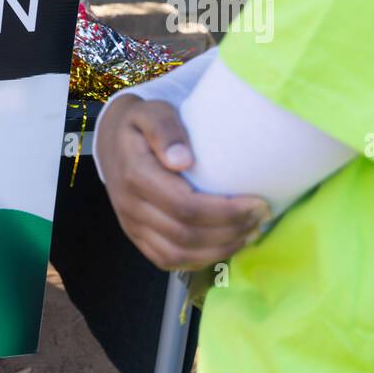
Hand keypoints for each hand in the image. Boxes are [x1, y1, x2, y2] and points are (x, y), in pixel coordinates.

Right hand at [96, 94, 270, 270]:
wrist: (112, 141)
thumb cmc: (141, 125)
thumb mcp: (152, 112)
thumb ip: (165, 130)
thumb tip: (183, 160)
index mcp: (136, 176)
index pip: (185, 207)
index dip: (226, 212)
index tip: (259, 202)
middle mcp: (130, 206)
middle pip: (185, 235)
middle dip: (230, 232)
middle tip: (261, 218)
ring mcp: (131, 225)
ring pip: (177, 254)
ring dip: (218, 250)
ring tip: (249, 234)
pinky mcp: (136, 236)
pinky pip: (166, 260)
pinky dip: (199, 259)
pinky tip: (223, 245)